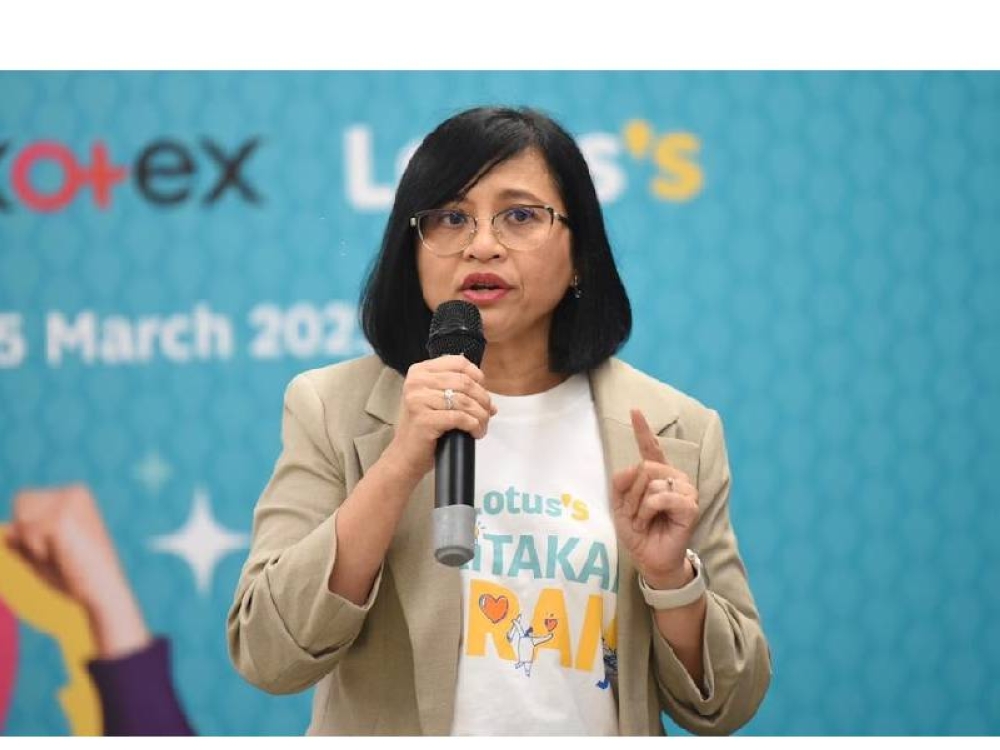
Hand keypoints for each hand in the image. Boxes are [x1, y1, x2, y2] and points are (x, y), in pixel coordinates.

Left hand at [5, 484, 150, 658]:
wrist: (104, 589)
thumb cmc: (76, 574)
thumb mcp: (45, 552)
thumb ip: (23, 538)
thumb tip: (7, 530)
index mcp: (76, 494)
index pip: (25, 499)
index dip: (29, 528)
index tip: (58, 545)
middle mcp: (73, 492)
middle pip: (20, 503)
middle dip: (27, 533)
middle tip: (58, 552)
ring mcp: (68, 503)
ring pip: (20, 520)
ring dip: (31, 545)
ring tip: (59, 556)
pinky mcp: (61, 519)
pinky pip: (25, 535)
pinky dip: (35, 552)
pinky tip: (60, 557)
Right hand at [384, 354, 497, 480]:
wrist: (406, 455)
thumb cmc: (425, 428)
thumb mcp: (438, 402)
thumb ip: (460, 394)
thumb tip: (491, 404)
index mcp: (420, 371)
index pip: (458, 363)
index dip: (477, 376)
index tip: (483, 392)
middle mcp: (416, 382)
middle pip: (464, 382)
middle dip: (483, 399)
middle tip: (488, 414)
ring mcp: (418, 399)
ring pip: (464, 401)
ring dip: (481, 415)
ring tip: (483, 426)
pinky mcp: (424, 419)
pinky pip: (459, 418)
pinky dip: (473, 425)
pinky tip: (475, 432)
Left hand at [611, 409, 699, 588]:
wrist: (650, 558)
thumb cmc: (638, 532)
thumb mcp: (620, 506)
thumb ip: (621, 483)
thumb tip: (632, 467)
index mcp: (657, 476)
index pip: (651, 449)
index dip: (643, 430)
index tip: (634, 410)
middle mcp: (674, 478)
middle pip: (645, 467)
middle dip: (631, 493)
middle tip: (634, 514)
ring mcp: (685, 490)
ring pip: (651, 480)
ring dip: (638, 504)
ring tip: (642, 520)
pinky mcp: (690, 505)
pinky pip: (661, 496)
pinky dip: (648, 510)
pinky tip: (651, 521)